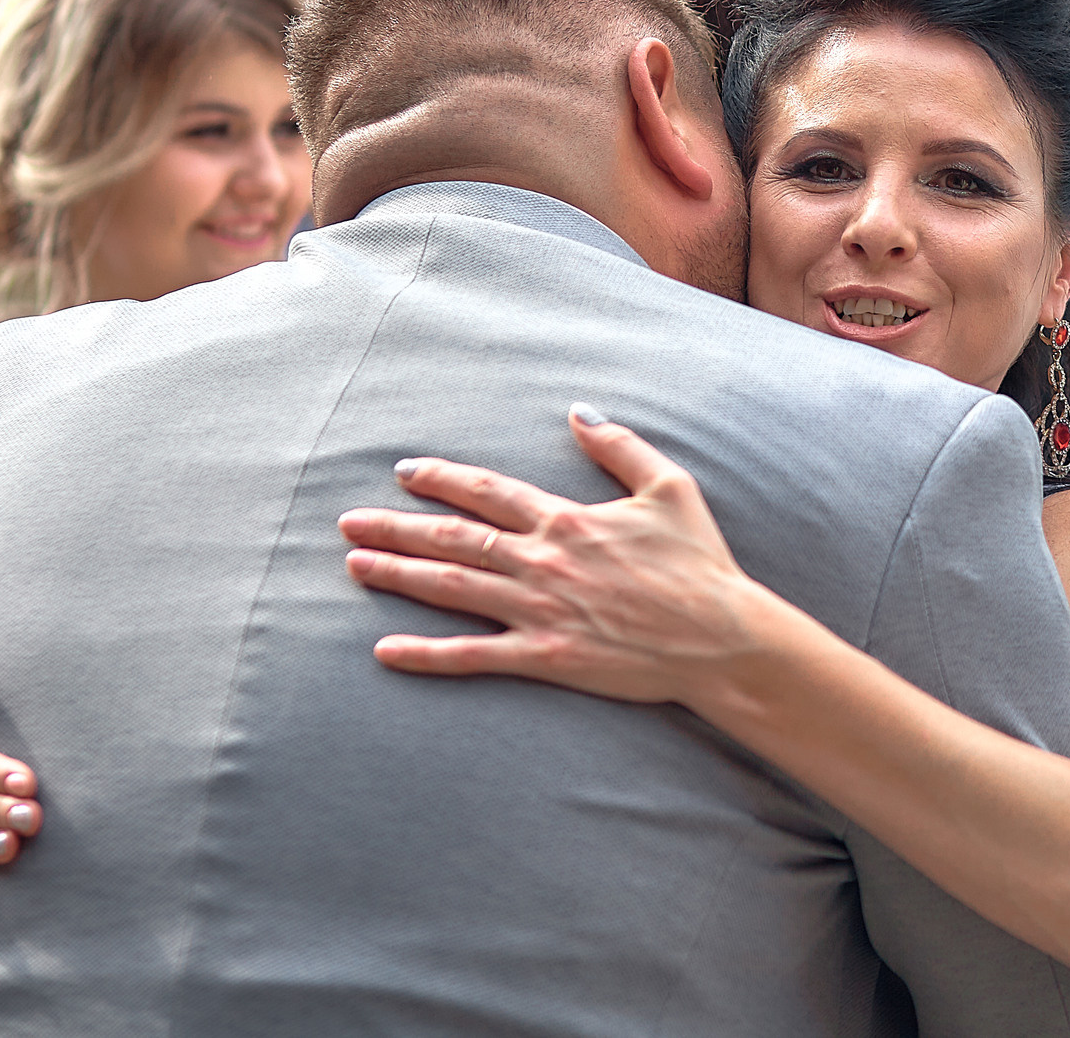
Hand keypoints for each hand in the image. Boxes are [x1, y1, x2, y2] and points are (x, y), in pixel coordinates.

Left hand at [341, 407, 773, 707]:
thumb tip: (578, 411)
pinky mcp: (546, 658)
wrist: (721, 638)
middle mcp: (543, 561)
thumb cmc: (700, 564)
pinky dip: (427, 654)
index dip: (441, 478)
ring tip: (354, 566)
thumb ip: (620, 446)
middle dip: (396, 527)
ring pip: (452, 588)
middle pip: (454, 538)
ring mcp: (540, 611)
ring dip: (398, 574)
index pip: (488, 492)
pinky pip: (474, 656)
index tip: (404, 471)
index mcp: (567, 520)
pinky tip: (387, 650)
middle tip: (349, 522)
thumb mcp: (670, 487)